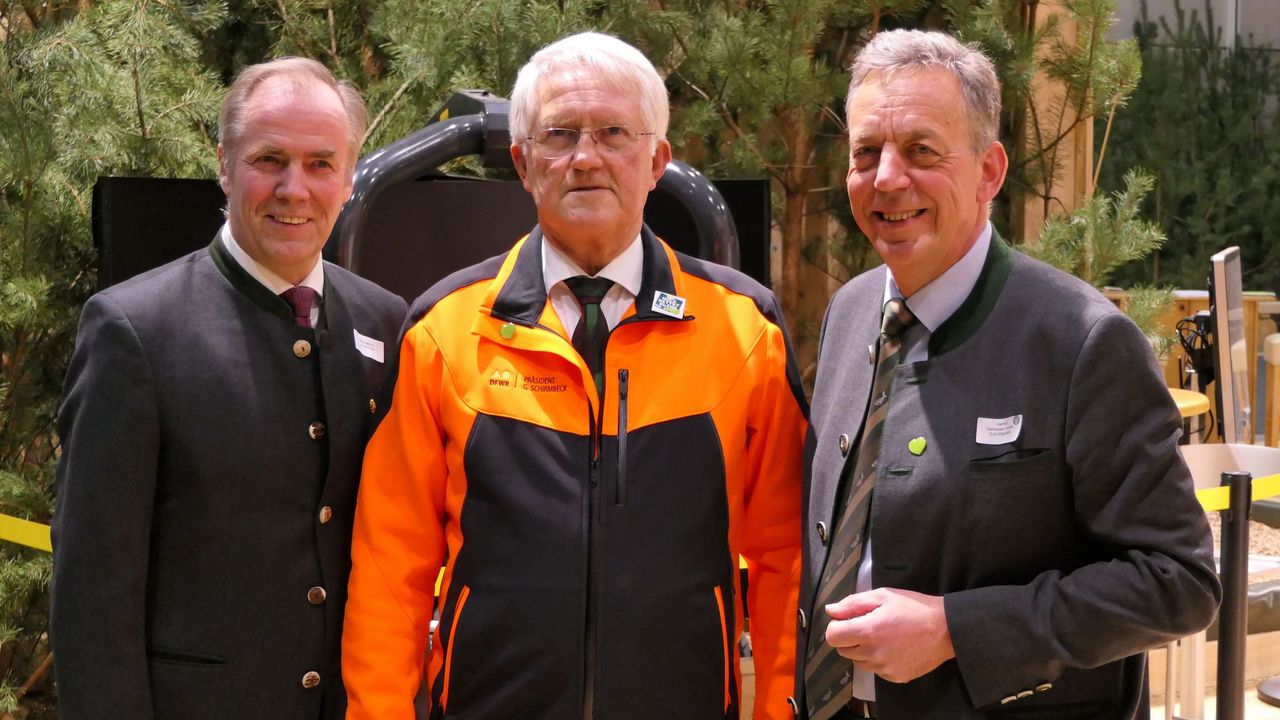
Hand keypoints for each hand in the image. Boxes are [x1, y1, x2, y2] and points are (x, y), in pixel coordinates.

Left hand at [823, 587, 955, 682]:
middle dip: (850, 638)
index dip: (838, 627)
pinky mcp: (895, 677)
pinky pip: (876, 670)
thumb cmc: (914, 608)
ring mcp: (884, 668)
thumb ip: (853, 604)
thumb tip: (831, 611)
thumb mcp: (883, 596)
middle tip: (868, 626)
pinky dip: (879, 661)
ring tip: (883, 637)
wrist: (946, 629)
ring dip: (863, 651)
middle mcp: (873, 653)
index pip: (833, 636)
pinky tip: (894, 648)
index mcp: (867, 631)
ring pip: (858, 662)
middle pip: (843, 650)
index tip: (849, 621)